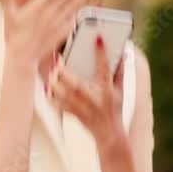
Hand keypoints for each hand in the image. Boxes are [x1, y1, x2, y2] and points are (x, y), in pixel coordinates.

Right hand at [0, 0, 95, 65]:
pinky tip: (86, 0)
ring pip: (73, 5)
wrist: (22, 57)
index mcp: (36, 8)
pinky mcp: (62, 31)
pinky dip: (80, 8)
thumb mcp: (9, 13)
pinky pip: (73, 17)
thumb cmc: (14, 35)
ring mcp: (57, 23)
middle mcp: (49, 14)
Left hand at [48, 32, 126, 150]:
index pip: (104, 67)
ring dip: (53, 81)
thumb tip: (123, 52)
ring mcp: (81, 106)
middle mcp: (92, 96)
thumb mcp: (121, 90)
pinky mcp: (72, 112)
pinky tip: (49, 87)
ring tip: (51, 72)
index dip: (101, 51)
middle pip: (74, 82)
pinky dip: (50, 95)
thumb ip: (121, 71)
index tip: (97, 37)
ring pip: (61, 92)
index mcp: (106, 88)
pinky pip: (56, 103)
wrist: (109, 133)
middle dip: (63, 70)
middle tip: (57, 58)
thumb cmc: (115, 109)